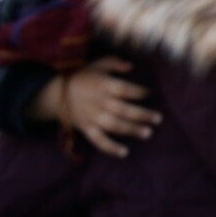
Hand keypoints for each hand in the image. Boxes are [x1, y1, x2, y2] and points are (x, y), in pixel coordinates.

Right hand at [34, 57, 160, 157]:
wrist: (56, 94)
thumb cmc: (84, 77)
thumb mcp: (99, 64)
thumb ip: (116, 63)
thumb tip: (132, 66)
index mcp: (104, 85)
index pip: (125, 89)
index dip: (139, 92)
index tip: (151, 93)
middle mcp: (100, 102)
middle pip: (124, 110)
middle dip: (143, 115)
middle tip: (158, 119)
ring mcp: (93, 117)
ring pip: (115, 126)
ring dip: (132, 130)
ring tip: (148, 133)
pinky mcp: (87, 129)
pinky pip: (99, 140)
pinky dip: (111, 148)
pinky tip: (124, 153)